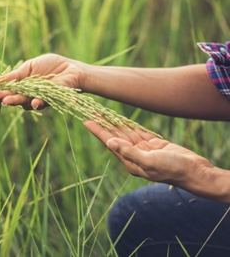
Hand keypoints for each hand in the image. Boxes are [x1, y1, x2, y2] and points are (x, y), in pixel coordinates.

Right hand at [0, 53, 86, 109]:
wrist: (71, 68)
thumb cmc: (51, 65)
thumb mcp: (29, 67)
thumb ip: (15, 75)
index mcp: (21, 85)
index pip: (6, 90)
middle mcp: (27, 94)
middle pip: (12, 97)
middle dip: (2, 97)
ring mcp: (37, 98)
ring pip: (23, 102)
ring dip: (15, 101)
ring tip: (6, 100)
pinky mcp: (50, 100)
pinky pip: (41, 103)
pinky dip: (36, 103)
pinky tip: (32, 102)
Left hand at [83, 121, 212, 184]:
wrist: (195, 172)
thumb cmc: (173, 169)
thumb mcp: (150, 161)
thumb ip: (129, 152)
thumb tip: (110, 143)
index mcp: (130, 162)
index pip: (110, 143)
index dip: (98, 131)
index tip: (86, 121)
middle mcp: (134, 156)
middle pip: (115, 136)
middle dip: (103, 124)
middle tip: (91, 111)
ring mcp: (144, 150)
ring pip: (126, 133)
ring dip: (115, 123)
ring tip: (102, 112)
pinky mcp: (154, 145)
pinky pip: (138, 133)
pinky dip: (129, 125)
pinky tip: (120, 119)